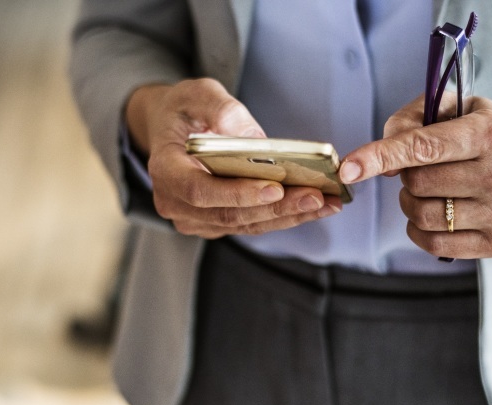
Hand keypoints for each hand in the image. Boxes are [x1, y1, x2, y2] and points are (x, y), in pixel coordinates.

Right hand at [125, 78, 341, 237]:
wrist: (171, 130)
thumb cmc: (183, 110)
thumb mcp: (196, 93)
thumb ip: (220, 108)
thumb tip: (253, 137)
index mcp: (165, 170)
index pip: (199, 190)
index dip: (238, 193)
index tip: (275, 188)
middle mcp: (175, 203)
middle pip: (229, 214)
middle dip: (276, 208)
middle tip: (316, 196)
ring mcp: (195, 219)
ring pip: (245, 225)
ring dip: (288, 216)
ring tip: (326, 203)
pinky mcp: (215, 224)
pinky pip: (252, 224)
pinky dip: (284, 217)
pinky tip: (315, 206)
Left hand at [339, 95, 491, 259]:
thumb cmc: (481, 131)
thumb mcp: (453, 107)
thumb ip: (409, 121)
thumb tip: (383, 164)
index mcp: (490, 133)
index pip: (423, 147)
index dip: (379, 157)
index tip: (347, 168)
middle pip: (417, 184)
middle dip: (406, 175)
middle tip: (423, 167)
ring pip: (422, 216)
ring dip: (410, 203)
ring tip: (430, 189)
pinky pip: (434, 243)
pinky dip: (420, 230)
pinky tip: (435, 212)